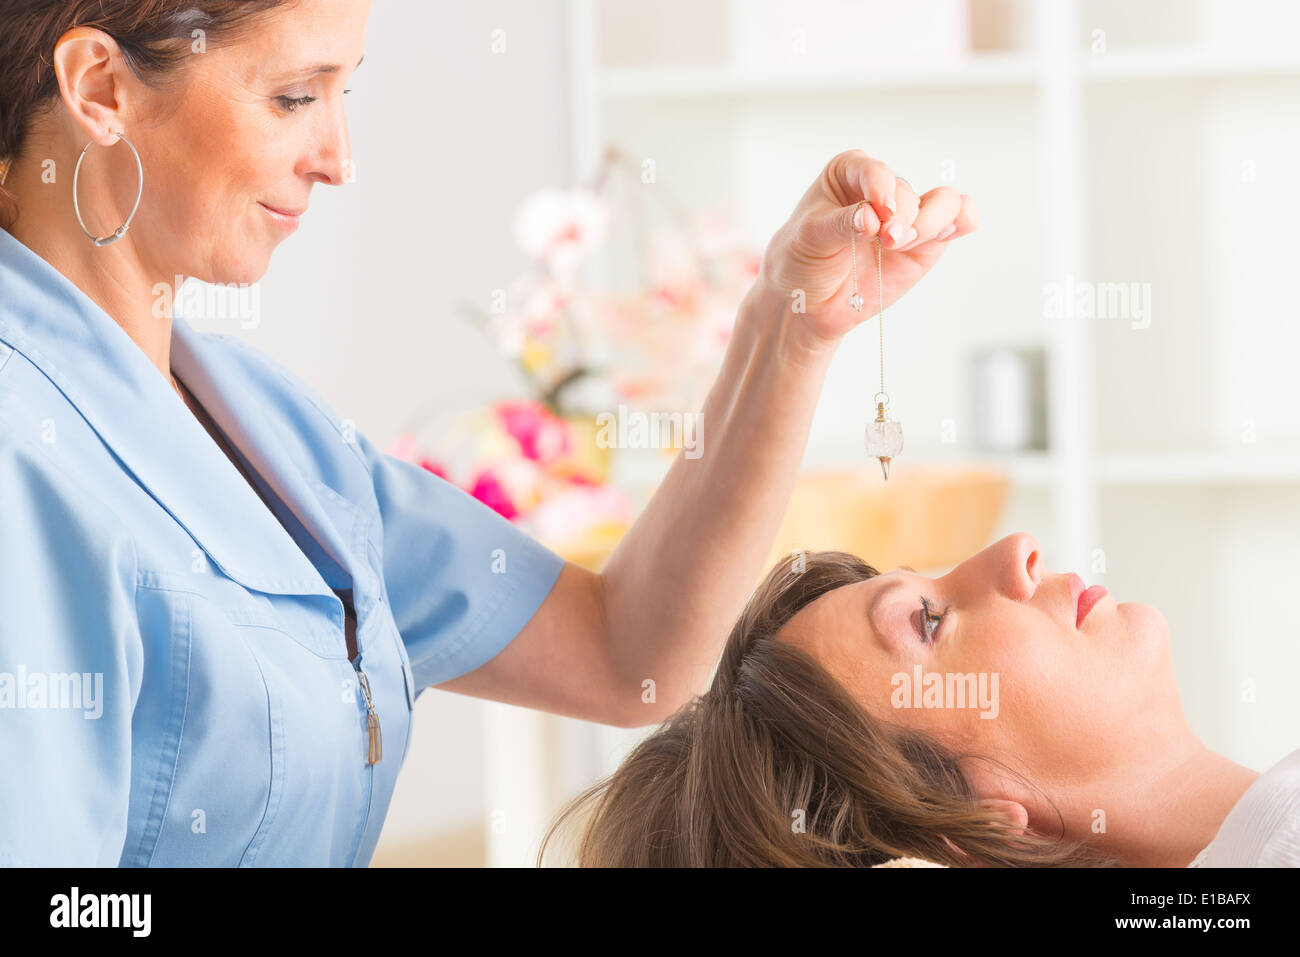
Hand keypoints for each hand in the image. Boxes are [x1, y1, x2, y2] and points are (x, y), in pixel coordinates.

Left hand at [755, 149, 976, 345]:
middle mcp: (883, 190)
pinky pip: (959, 219)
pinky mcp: (926, 243)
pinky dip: (964, 220)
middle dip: (902, 217)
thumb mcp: (808, 238)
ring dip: (931, 222)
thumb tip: (872, 219)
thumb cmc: (801, 259)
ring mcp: (907, 216)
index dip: (880, 189)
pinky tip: (954, 231)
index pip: (873, 170)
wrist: (809, 303)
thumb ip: (840, 225)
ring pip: (942, 202)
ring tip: (904, 245)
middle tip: (887, 241)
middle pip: (907, 192)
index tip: (878, 214)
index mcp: (849, 173)